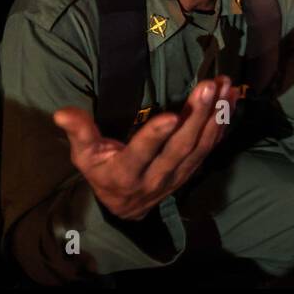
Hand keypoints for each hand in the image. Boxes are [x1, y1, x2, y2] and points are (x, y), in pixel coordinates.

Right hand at [54, 76, 236, 219]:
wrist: (125, 206)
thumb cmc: (101, 171)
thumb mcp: (84, 156)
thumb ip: (79, 132)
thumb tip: (62, 113)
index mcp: (126, 173)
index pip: (142, 153)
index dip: (156, 136)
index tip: (172, 116)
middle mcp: (156, 177)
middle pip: (180, 148)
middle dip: (197, 117)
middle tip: (208, 87)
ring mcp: (178, 175)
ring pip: (201, 147)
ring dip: (216, 116)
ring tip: (225, 87)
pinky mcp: (192, 169)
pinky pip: (211, 147)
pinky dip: (223, 124)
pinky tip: (232, 100)